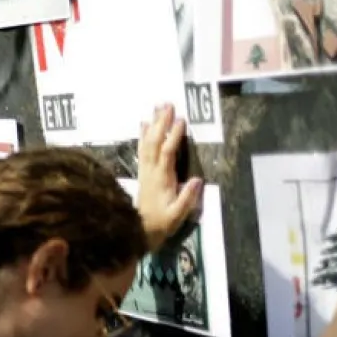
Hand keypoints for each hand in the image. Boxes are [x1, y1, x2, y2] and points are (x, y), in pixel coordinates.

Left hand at [136, 103, 202, 251]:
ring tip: (157, 107)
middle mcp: (151, 172)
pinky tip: (144, 123)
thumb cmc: (161, 224)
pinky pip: (142, 150)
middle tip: (167, 104)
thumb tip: (198, 179)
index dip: (173, 137)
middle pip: (155, 143)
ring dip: (153, 125)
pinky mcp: (143, 173)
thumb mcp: (177, 215)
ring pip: (147, 143)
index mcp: (161, 179)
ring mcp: (145, 171)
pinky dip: (143, 135)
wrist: (138, 232)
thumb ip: (187, 198)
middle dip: (161, 123)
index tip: (181, 121)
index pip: (167, 153)